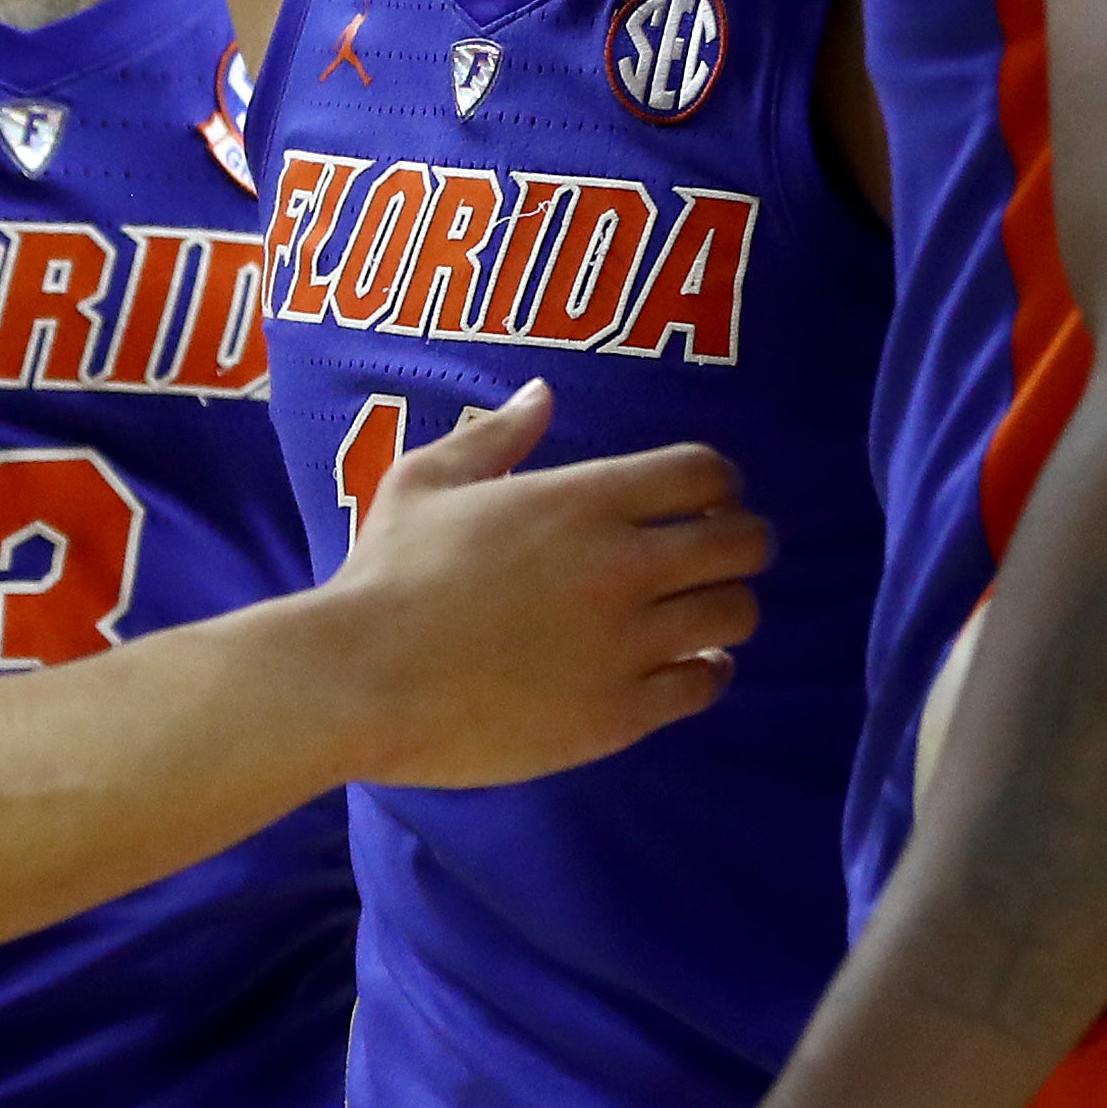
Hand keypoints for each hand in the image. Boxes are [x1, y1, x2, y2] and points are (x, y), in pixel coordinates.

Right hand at [324, 382, 762, 787]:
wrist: (361, 680)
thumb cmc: (386, 573)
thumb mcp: (426, 481)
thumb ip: (496, 434)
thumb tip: (543, 394)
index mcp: (583, 499)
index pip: (706, 472)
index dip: (719, 484)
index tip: (706, 501)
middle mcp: (624, 565)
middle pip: (745, 542)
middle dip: (743, 544)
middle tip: (718, 558)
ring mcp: (628, 643)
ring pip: (738, 615)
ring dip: (728, 609)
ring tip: (702, 615)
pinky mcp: (621, 713)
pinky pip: (707, 684)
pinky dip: (708, 672)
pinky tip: (688, 667)